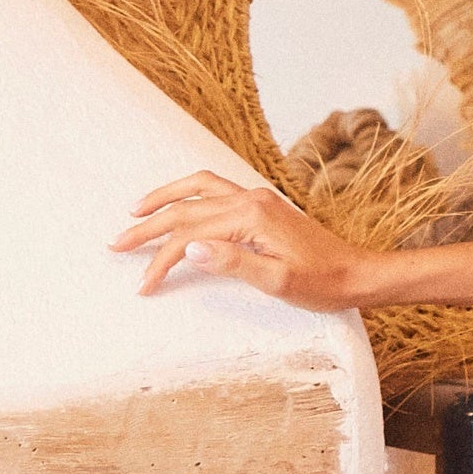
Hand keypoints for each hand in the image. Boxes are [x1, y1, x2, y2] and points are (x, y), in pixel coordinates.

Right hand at [115, 174, 363, 309]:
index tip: (143, 285)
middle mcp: (251, 199)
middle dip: (148, 226)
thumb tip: (191, 249)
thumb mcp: (278, 281)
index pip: (191, 234)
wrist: (357, 274)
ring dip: (166, 198)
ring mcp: (258, 199)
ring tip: (136, 212)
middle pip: (187, 207)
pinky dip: (189, 195)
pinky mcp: (262, 206)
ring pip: (200, 188)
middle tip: (116, 244)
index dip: (161, 260)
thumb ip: (233, 263)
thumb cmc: (322, 284)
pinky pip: (216, 191)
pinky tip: (178, 205)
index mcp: (252, 216)